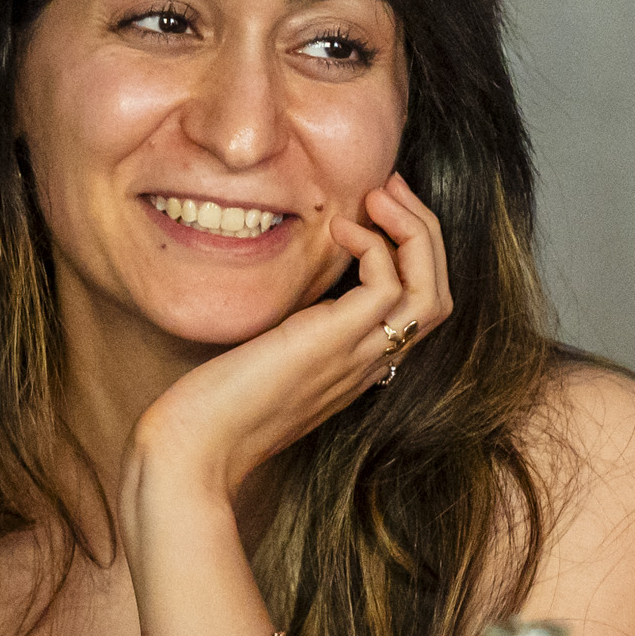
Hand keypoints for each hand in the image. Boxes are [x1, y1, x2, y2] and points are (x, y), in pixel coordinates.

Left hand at [130, 173, 454, 507]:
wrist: (195, 448)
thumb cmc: (214, 409)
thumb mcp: (266, 358)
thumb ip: (290, 331)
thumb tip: (286, 297)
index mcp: (358, 366)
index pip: (419, 308)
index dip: (413, 254)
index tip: (380, 210)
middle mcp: (370, 362)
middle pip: (438, 295)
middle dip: (425, 231)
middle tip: (393, 186)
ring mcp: (357, 355)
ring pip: (432, 292)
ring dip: (416, 231)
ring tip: (382, 194)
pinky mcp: (334, 343)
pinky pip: (388, 285)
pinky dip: (374, 245)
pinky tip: (337, 229)